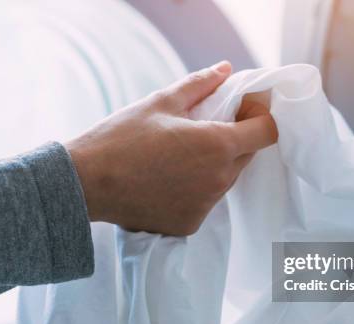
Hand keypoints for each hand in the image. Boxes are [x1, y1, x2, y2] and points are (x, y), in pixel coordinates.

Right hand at [66, 61, 277, 235]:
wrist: (87, 184)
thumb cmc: (122, 137)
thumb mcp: (161, 102)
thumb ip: (200, 84)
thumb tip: (226, 68)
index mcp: (218, 145)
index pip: (267, 131)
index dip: (260, 116)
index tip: (243, 109)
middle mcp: (219, 179)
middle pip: (247, 155)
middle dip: (236, 138)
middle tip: (206, 127)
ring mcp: (205, 205)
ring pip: (226, 179)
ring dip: (215, 164)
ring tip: (181, 154)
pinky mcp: (190, 224)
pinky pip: (205, 201)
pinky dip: (195, 189)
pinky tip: (169, 179)